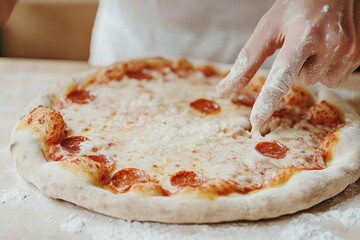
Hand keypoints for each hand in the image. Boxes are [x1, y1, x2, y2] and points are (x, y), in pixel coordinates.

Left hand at [216, 0, 359, 135]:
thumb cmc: (297, 5)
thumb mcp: (269, 27)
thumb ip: (248, 59)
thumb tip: (225, 90)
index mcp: (304, 35)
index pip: (281, 77)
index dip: (267, 101)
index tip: (256, 122)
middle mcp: (331, 44)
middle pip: (300, 81)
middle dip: (294, 67)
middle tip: (298, 43)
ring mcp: (350, 50)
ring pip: (318, 82)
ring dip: (310, 69)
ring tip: (314, 44)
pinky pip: (335, 78)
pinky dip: (325, 67)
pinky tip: (326, 48)